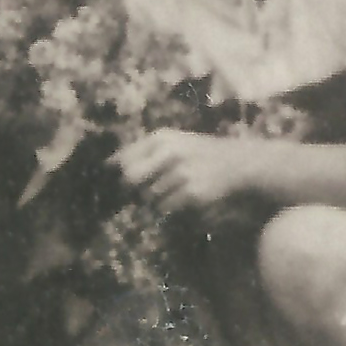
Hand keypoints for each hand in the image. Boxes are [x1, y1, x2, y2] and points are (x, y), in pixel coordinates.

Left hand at [116, 130, 262, 214]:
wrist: (237, 162)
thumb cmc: (198, 152)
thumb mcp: (172, 142)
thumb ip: (144, 150)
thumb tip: (109, 164)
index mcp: (160, 138)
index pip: (124, 158)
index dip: (117, 173)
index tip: (115, 183)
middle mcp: (168, 152)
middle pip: (131, 178)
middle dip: (133, 188)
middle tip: (141, 191)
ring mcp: (180, 172)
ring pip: (149, 196)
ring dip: (154, 199)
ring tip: (171, 191)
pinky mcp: (192, 192)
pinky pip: (166, 207)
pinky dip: (169, 207)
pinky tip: (181, 199)